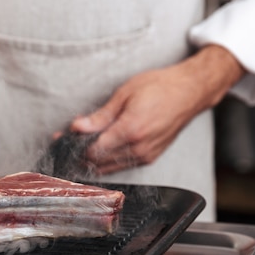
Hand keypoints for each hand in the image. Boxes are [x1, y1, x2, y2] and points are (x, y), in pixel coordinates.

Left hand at [70, 45, 244, 174]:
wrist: (191, 91)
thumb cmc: (160, 86)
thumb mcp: (125, 94)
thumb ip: (100, 116)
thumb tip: (77, 127)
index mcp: (130, 130)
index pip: (93, 150)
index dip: (75, 146)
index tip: (63, 139)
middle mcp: (139, 147)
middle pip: (98, 162)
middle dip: (79, 154)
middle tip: (67, 142)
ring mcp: (145, 155)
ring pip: (109, 167)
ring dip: (92, 159)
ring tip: (81, 145)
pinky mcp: (150, 157)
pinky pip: (122, 165)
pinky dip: (108, 160)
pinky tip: (100, 148)